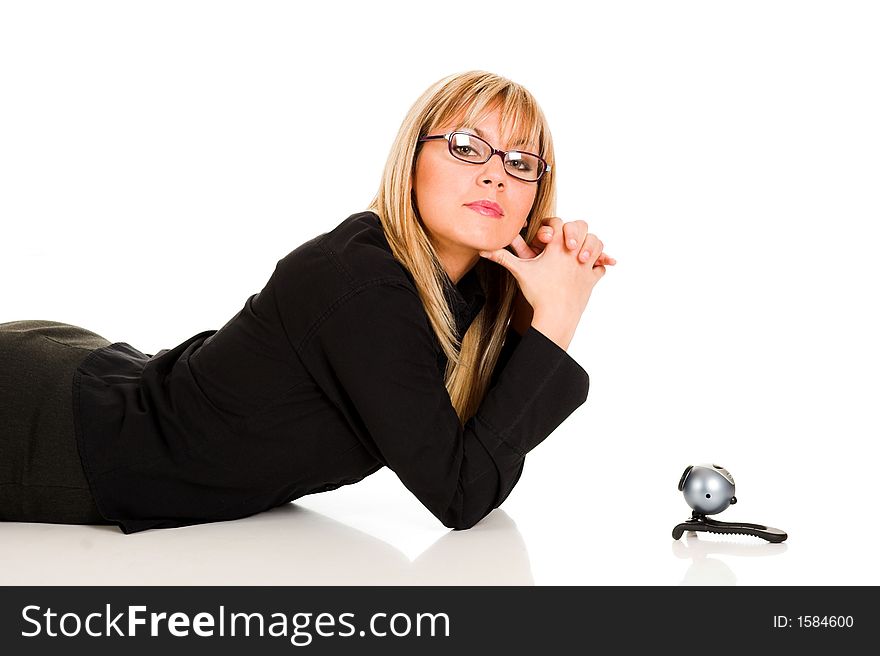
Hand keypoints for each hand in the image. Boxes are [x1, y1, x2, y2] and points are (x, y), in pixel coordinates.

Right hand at [504, 218, 615, 333]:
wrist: (556, 315)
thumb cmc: (538, 293)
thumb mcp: (519, 272)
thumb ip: (502, 258)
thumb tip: (483, 251)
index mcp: (556, 247)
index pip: (557, 222)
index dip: (551, 226)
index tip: (547, 237)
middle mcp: (573, 252)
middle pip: (581, 226)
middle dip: (574, 231)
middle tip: (567, 244)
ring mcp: (585, 265)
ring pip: (597, 243)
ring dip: (590, 245)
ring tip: (580, 253)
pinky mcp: (591, 279)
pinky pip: (600, 267)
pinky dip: (597, 265)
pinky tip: (589, 267)